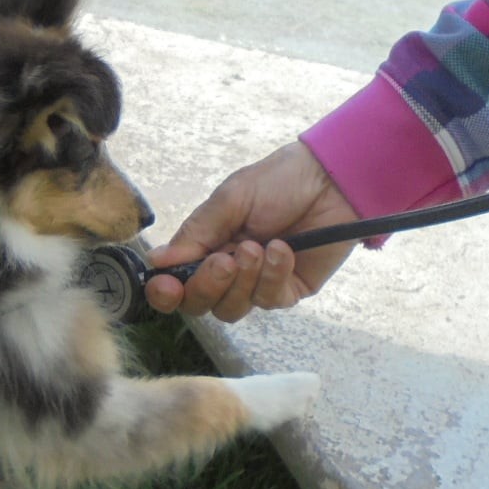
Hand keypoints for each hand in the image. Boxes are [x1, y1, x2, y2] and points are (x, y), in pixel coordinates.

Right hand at [144, 141, 361, 321]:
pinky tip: (282, 249)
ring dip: (243, 280)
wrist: (332, 180)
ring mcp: (258, 283)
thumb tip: (157, 261)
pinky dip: (273, 275)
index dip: (166, 292)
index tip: (166, 286)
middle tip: (225, 260)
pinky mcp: (288, 290)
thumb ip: (196, 233)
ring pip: (232, 309)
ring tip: (259, 247)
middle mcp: (228, 270)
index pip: (177, 282)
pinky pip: (269, 300)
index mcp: (207, 246)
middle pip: (200, 304)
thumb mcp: (230, 199)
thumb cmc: (279, 182)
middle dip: (208, 286)